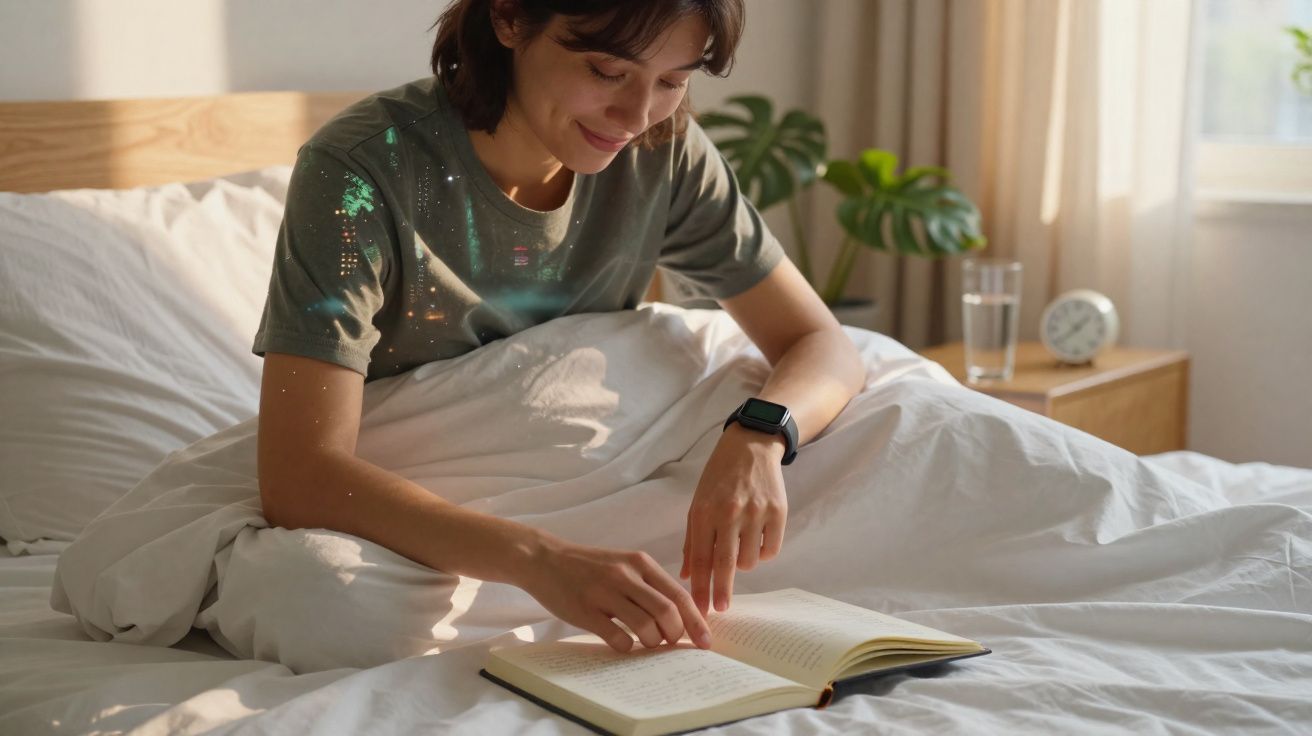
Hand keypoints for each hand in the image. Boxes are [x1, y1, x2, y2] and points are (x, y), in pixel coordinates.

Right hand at [518, 535, 712, 653]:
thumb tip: (680, 616)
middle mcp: (625, 575)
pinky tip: (622, 644)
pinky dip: (627, 647)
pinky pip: (617, 637)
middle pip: (667, 612)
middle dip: (676, 636)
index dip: (696, 621)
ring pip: (646, 626)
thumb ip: (649, 584)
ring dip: (652, 643)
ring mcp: (604, 592)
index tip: (706, 641)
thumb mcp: (624, 564)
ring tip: (646, 643)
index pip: (679, 595)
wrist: (544, 558)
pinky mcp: (585, 610)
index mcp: (640, 563)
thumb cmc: (589, 566)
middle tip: (671, 644)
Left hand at [680, 424, 787, 616]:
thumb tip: (687, 576)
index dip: (700, 587)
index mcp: (704, 511)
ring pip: (750, 560)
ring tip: (740, 546)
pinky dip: (763, 553)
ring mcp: (756, 512)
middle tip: (720, 609)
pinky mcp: (778, 511)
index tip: (699, 609)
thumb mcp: (698, 504)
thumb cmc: (719, 478)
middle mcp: (729, 512)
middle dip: (720, 591)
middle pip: (724, 564)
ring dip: (743, 563)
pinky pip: (771, 550)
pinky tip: (757, 539)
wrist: (751, 446)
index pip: (699, 558)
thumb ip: (691, 541)